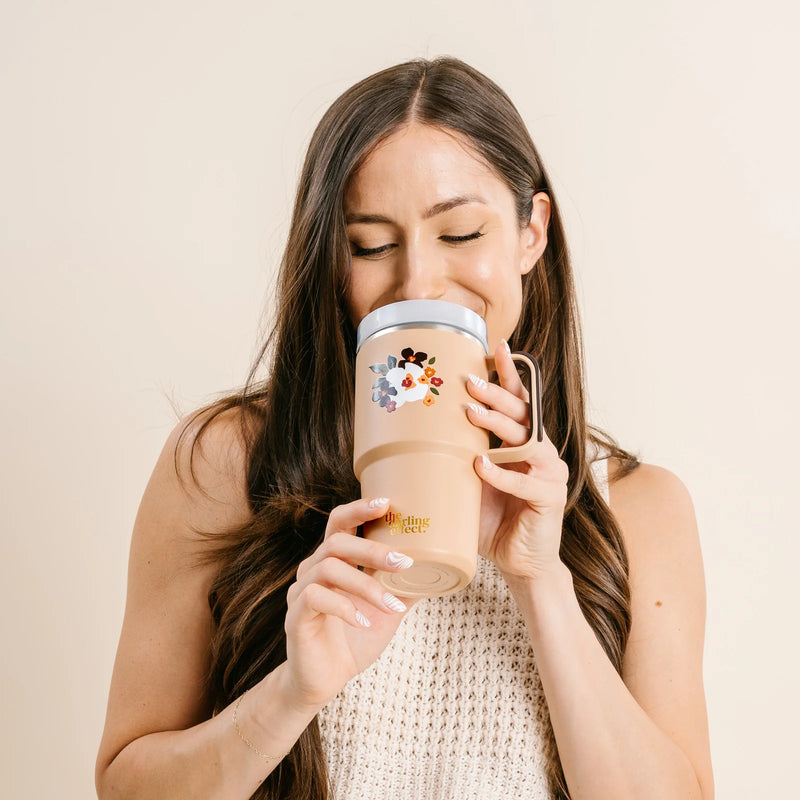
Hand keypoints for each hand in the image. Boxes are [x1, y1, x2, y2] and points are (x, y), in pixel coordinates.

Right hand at [282, 497, 419, 711]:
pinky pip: (317, 599)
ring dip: (366, 585)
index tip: (387, 503)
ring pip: (329, 569)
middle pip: (336, 542)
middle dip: (372, 549)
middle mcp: (313, 570)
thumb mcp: (388, 611)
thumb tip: (440, 568)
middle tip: (403, 562)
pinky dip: (345, 608)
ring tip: (392, 605)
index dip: (360, 509)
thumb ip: (406, 588)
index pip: (340, 523)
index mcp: (334, 561)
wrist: (325, 681)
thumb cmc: (355, 640)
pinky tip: (365, 621)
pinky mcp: (296, 616)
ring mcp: (302, 592)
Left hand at [466, 340, 569, 580]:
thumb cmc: (494, 520)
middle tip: (469, 382)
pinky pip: (525, 481)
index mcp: (523, 443)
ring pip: (526, 440)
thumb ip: (458, 458)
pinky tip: (481, 465)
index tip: (497, 348)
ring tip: (470, 413)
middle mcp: (541, 451)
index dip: (509, 375)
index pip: (519, 402)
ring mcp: (550, 473)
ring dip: (498, 424)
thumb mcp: (471, 483)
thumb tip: (415, 436)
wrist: (520, 562)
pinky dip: (502, 473)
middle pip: (522, 414)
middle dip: (496, 394)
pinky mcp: (550, 498)